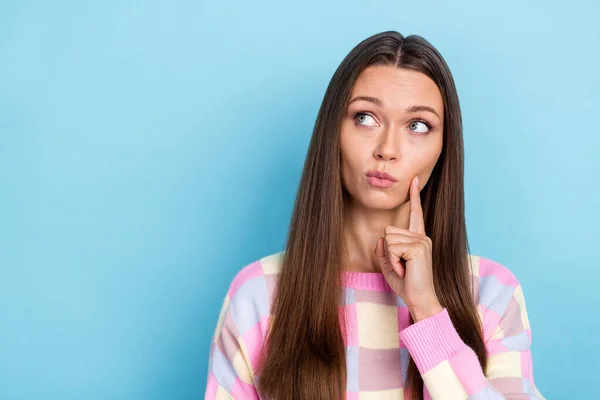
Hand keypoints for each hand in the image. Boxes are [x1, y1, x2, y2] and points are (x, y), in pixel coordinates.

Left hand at [373, 175, 442, 321]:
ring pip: (389, 239)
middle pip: (389, 230)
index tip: (414, 179)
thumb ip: (383, 251)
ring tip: (404, 268)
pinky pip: (392, 248)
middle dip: (388, 251)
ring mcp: (422, 241)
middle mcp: (422, 237)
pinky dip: (394, 261)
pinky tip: (405, 269)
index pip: (415, 214)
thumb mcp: (390, 266)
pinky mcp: (419, 248)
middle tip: (401, 266)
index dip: (414, 196)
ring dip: (391, 257)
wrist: (419, 299)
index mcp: (418, 239)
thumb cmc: (407, 284)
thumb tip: (380, 239)